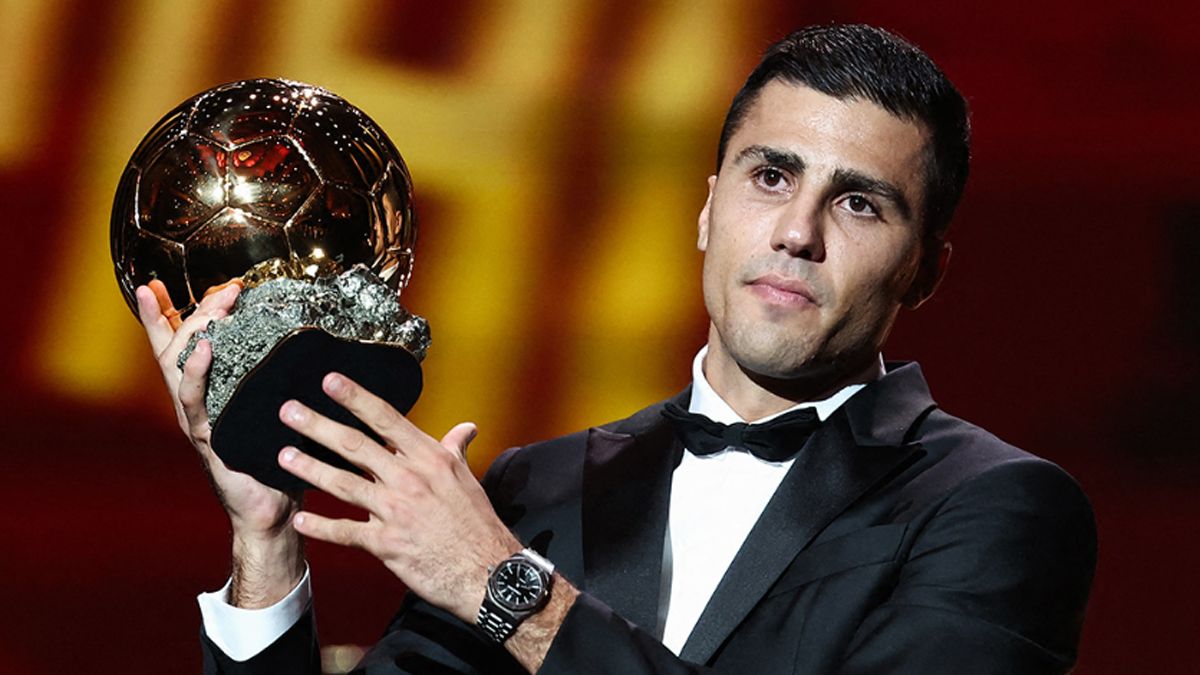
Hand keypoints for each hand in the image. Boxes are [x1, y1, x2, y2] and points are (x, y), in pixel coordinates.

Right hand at [137, 280, 303, 605]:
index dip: (160, 316)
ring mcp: (196, 421)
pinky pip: (194, 402)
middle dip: (192, 313)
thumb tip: (310, 339)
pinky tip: (205, 350)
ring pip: (178, 369)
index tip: (152, 284)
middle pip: (176, 348)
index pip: (176, 347)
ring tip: (212, 311)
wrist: (273, 510)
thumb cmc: (278, 458)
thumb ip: (277, 379)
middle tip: (222, 290)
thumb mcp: (274, 410)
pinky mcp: (207, 438)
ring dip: (194, 335)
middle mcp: (194, 404)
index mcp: (208, 394)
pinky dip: (196, 373)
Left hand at [276, 372, 520, 622]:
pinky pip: (346, 531)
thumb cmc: (477, 523)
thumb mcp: (468, 478)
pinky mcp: (386, 544)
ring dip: (310, 469)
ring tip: (284, 456)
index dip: (355, 398)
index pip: (386, 419)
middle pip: (355, 445)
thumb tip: (464, 429)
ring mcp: (395, 511)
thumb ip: (455, 450)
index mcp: (429, 458)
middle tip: (288, 411)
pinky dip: (321, 527)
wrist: (487, 569)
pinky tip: (300, 521)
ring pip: (343, 484)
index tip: (330, 382)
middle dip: (318, 425)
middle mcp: (409, 479)